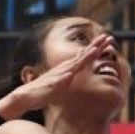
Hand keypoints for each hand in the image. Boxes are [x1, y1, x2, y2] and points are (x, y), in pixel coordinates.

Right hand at [0, 33, 116, 119]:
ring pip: (75, 63)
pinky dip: (70, 72)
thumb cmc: (43, 92)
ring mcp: (59, 75)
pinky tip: (76, 69)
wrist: (26, 96)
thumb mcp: (61, 84)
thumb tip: (74, 76)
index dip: (95, 48)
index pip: (84, 56)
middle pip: (82, 56)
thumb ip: (68, 78)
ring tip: (96, 49)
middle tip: (108, 37)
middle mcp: (64, 69)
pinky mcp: (53, 84)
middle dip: (96, 46)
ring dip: (85, 56)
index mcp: (67, 69)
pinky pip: (62, 78)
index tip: (107, 41)